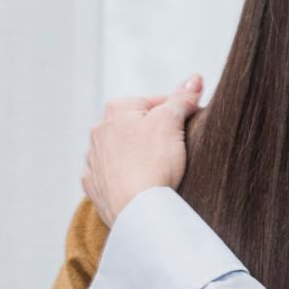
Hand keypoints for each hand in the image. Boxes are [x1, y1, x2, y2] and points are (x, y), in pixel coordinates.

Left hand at [81, 75, 202, 222]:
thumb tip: (194, 78)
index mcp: (117, 109)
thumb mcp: (172, 122)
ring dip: (139, 155)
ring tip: (160, 170)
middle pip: (137, 125)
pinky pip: (111, 175)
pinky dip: (124, 177)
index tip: (195, 127)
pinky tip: (139, 184)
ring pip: (122, 150)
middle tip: (179, 149)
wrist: (137, 210)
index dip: (180, 112)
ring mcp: (94, 160)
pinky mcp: (94, 185)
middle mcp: (99, 130)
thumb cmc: (153, 164)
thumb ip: (182, 98)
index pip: (157, 102)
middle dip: (157, 134)